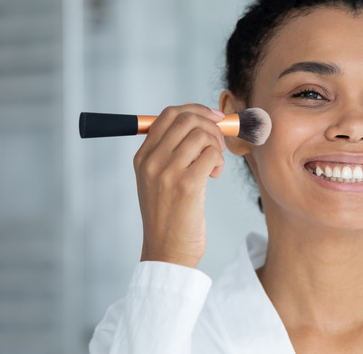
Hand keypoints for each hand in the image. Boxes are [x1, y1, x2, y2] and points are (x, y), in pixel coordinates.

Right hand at [132, 104, 225, 267]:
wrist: (167, 251)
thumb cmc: (170, 216)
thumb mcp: (159, 180)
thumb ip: (172, 151)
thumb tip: (199, 120)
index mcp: (142, 157)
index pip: (168, 115)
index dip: (196, 110)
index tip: (214, 118)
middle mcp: (151, 161)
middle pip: (186, 119)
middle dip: (211, 125)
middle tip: (219, 143)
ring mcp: (167, 173)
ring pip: (201, 134)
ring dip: (217, 145)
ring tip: (215, 164)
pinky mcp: (187, 185)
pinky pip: (211, 155)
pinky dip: (219, 161)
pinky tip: (215, 175)